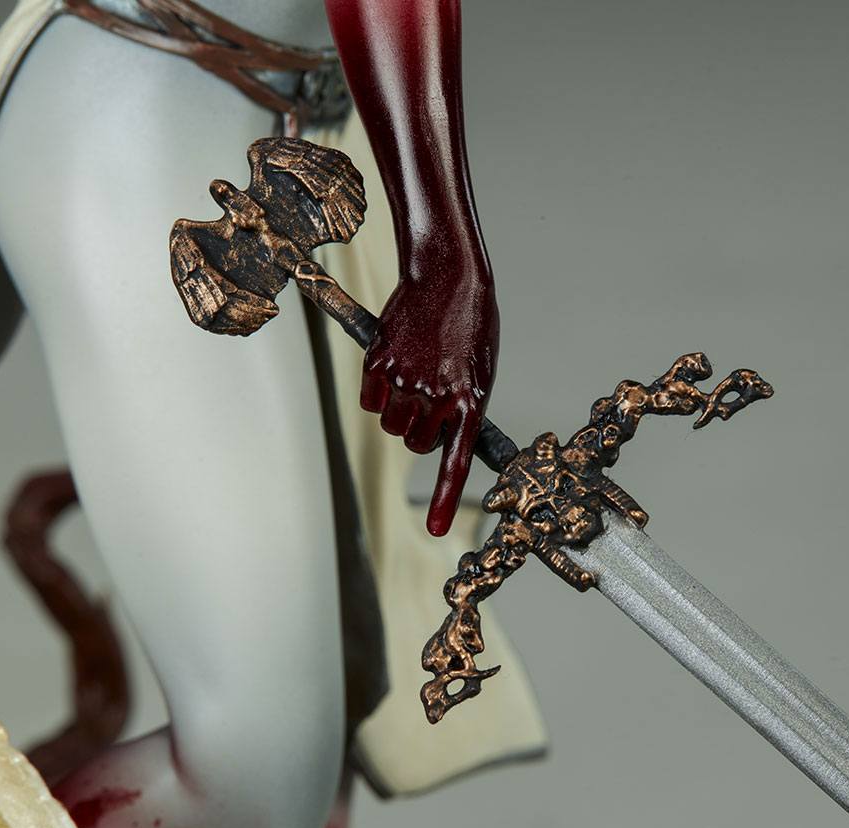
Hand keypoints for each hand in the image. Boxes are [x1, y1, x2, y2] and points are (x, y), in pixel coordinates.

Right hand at [362, 266, 497, 536]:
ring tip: (412, 376)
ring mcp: (405, 383)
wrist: (447, 277)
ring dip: (396, 411)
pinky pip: (369, 401)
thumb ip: (462, 409)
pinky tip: (392, 366)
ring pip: (390, 425)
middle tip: (426, 402)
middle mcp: (437, 397)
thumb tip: (445, 440)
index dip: (442, 499)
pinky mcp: (378, 367)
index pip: (454, 461)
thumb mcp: (479, 371)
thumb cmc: (469, 325)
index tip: (433, 529)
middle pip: (414, 444)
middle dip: (417, 432)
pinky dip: (376, 392)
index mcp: (471, 402)